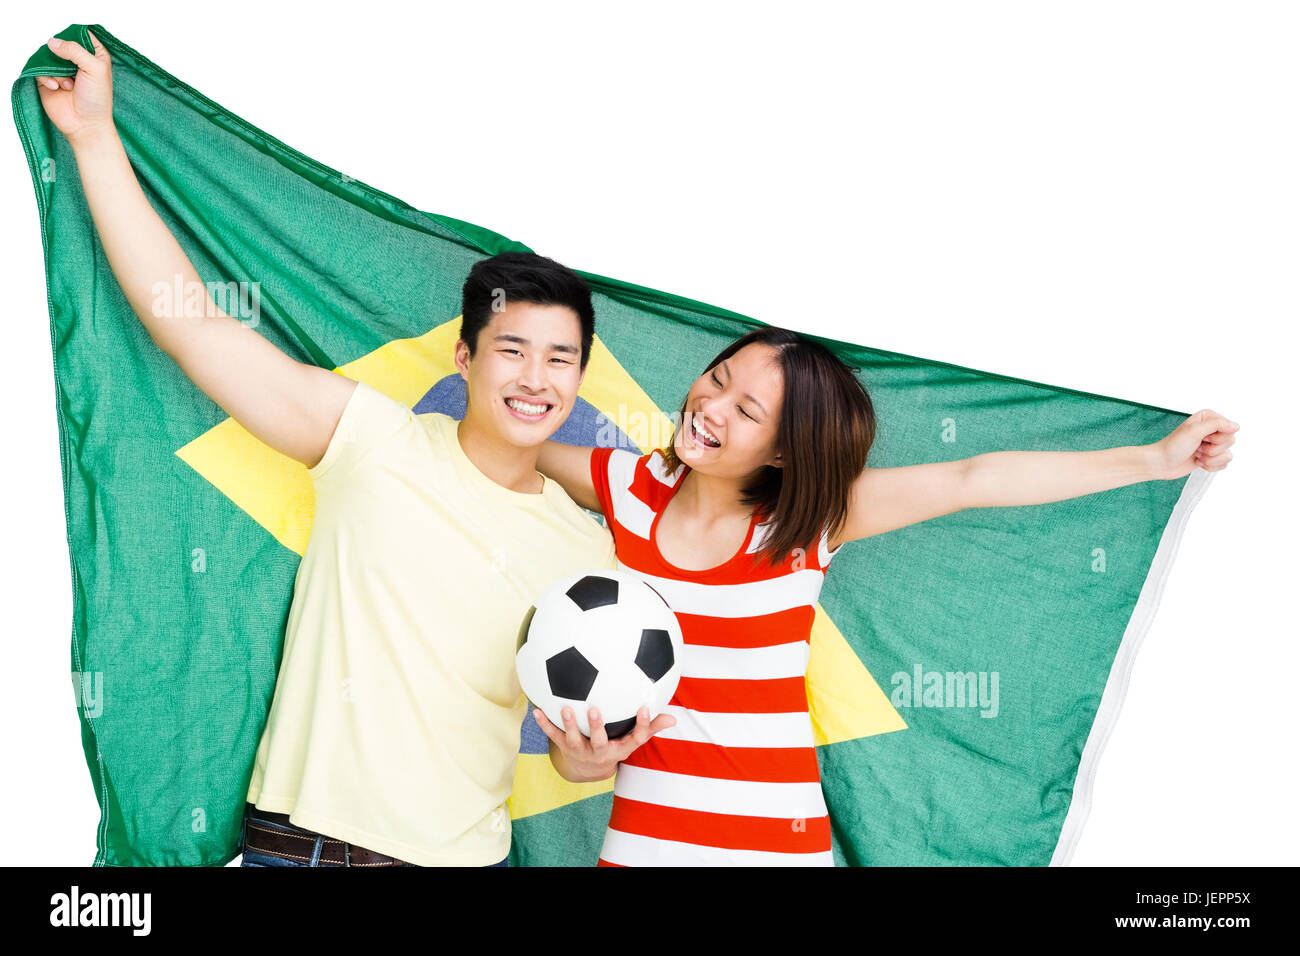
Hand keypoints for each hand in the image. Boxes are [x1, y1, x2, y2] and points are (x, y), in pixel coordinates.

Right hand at [34, 31, 114, 145]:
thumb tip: (52, 41)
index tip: (75, 50)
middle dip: (63, 56)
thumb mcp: (94, 69)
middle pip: (61, 42)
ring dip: (56, 69)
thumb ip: (75, 50)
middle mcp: (77, 60)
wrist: (86, 125)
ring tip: (68, 85)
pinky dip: (47, 77)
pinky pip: (39, 69)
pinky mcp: (48, 79)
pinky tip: (57, 88)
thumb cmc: (97, 100)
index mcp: (94, 55)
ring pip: (48, 55)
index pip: (81, 34)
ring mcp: (61, 70)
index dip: (75, 37)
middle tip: (71, 71)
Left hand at [533, 704, 675, 782]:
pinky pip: (554, 736)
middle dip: (597, 727)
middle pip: (599, 742)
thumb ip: (650, 728)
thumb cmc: (614, 745)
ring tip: (565, 708)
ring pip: (574, 741)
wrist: (588, 769)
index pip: (634, 740)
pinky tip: (536, 710)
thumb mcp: (632, 740)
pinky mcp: (565, 748)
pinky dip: (545, 725)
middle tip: (595, 709)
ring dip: (569, 725)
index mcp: (620, 749)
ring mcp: (581, 752)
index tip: (644, 708)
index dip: (641, 726)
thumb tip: (673, 717)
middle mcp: (600, 752)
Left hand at [1152, 409, 1238, 479]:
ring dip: (1210, 458)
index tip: (1202, 437)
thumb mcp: (1194, 430)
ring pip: (1227, 454)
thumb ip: (1217, 425)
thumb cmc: (1173, 446)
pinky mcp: (1211, 457)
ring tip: (1196, 454)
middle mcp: (1212, 429)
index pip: (1230, 428)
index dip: (1217, 436)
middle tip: (1197, 446)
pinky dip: (1210, 466)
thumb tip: (1236, 426)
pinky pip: (1223, 464)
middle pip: (1230, 441)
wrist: (1162, 463)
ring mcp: (1212, 444)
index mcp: (1209, 418)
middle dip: (1212, 448)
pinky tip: (1197, 462)